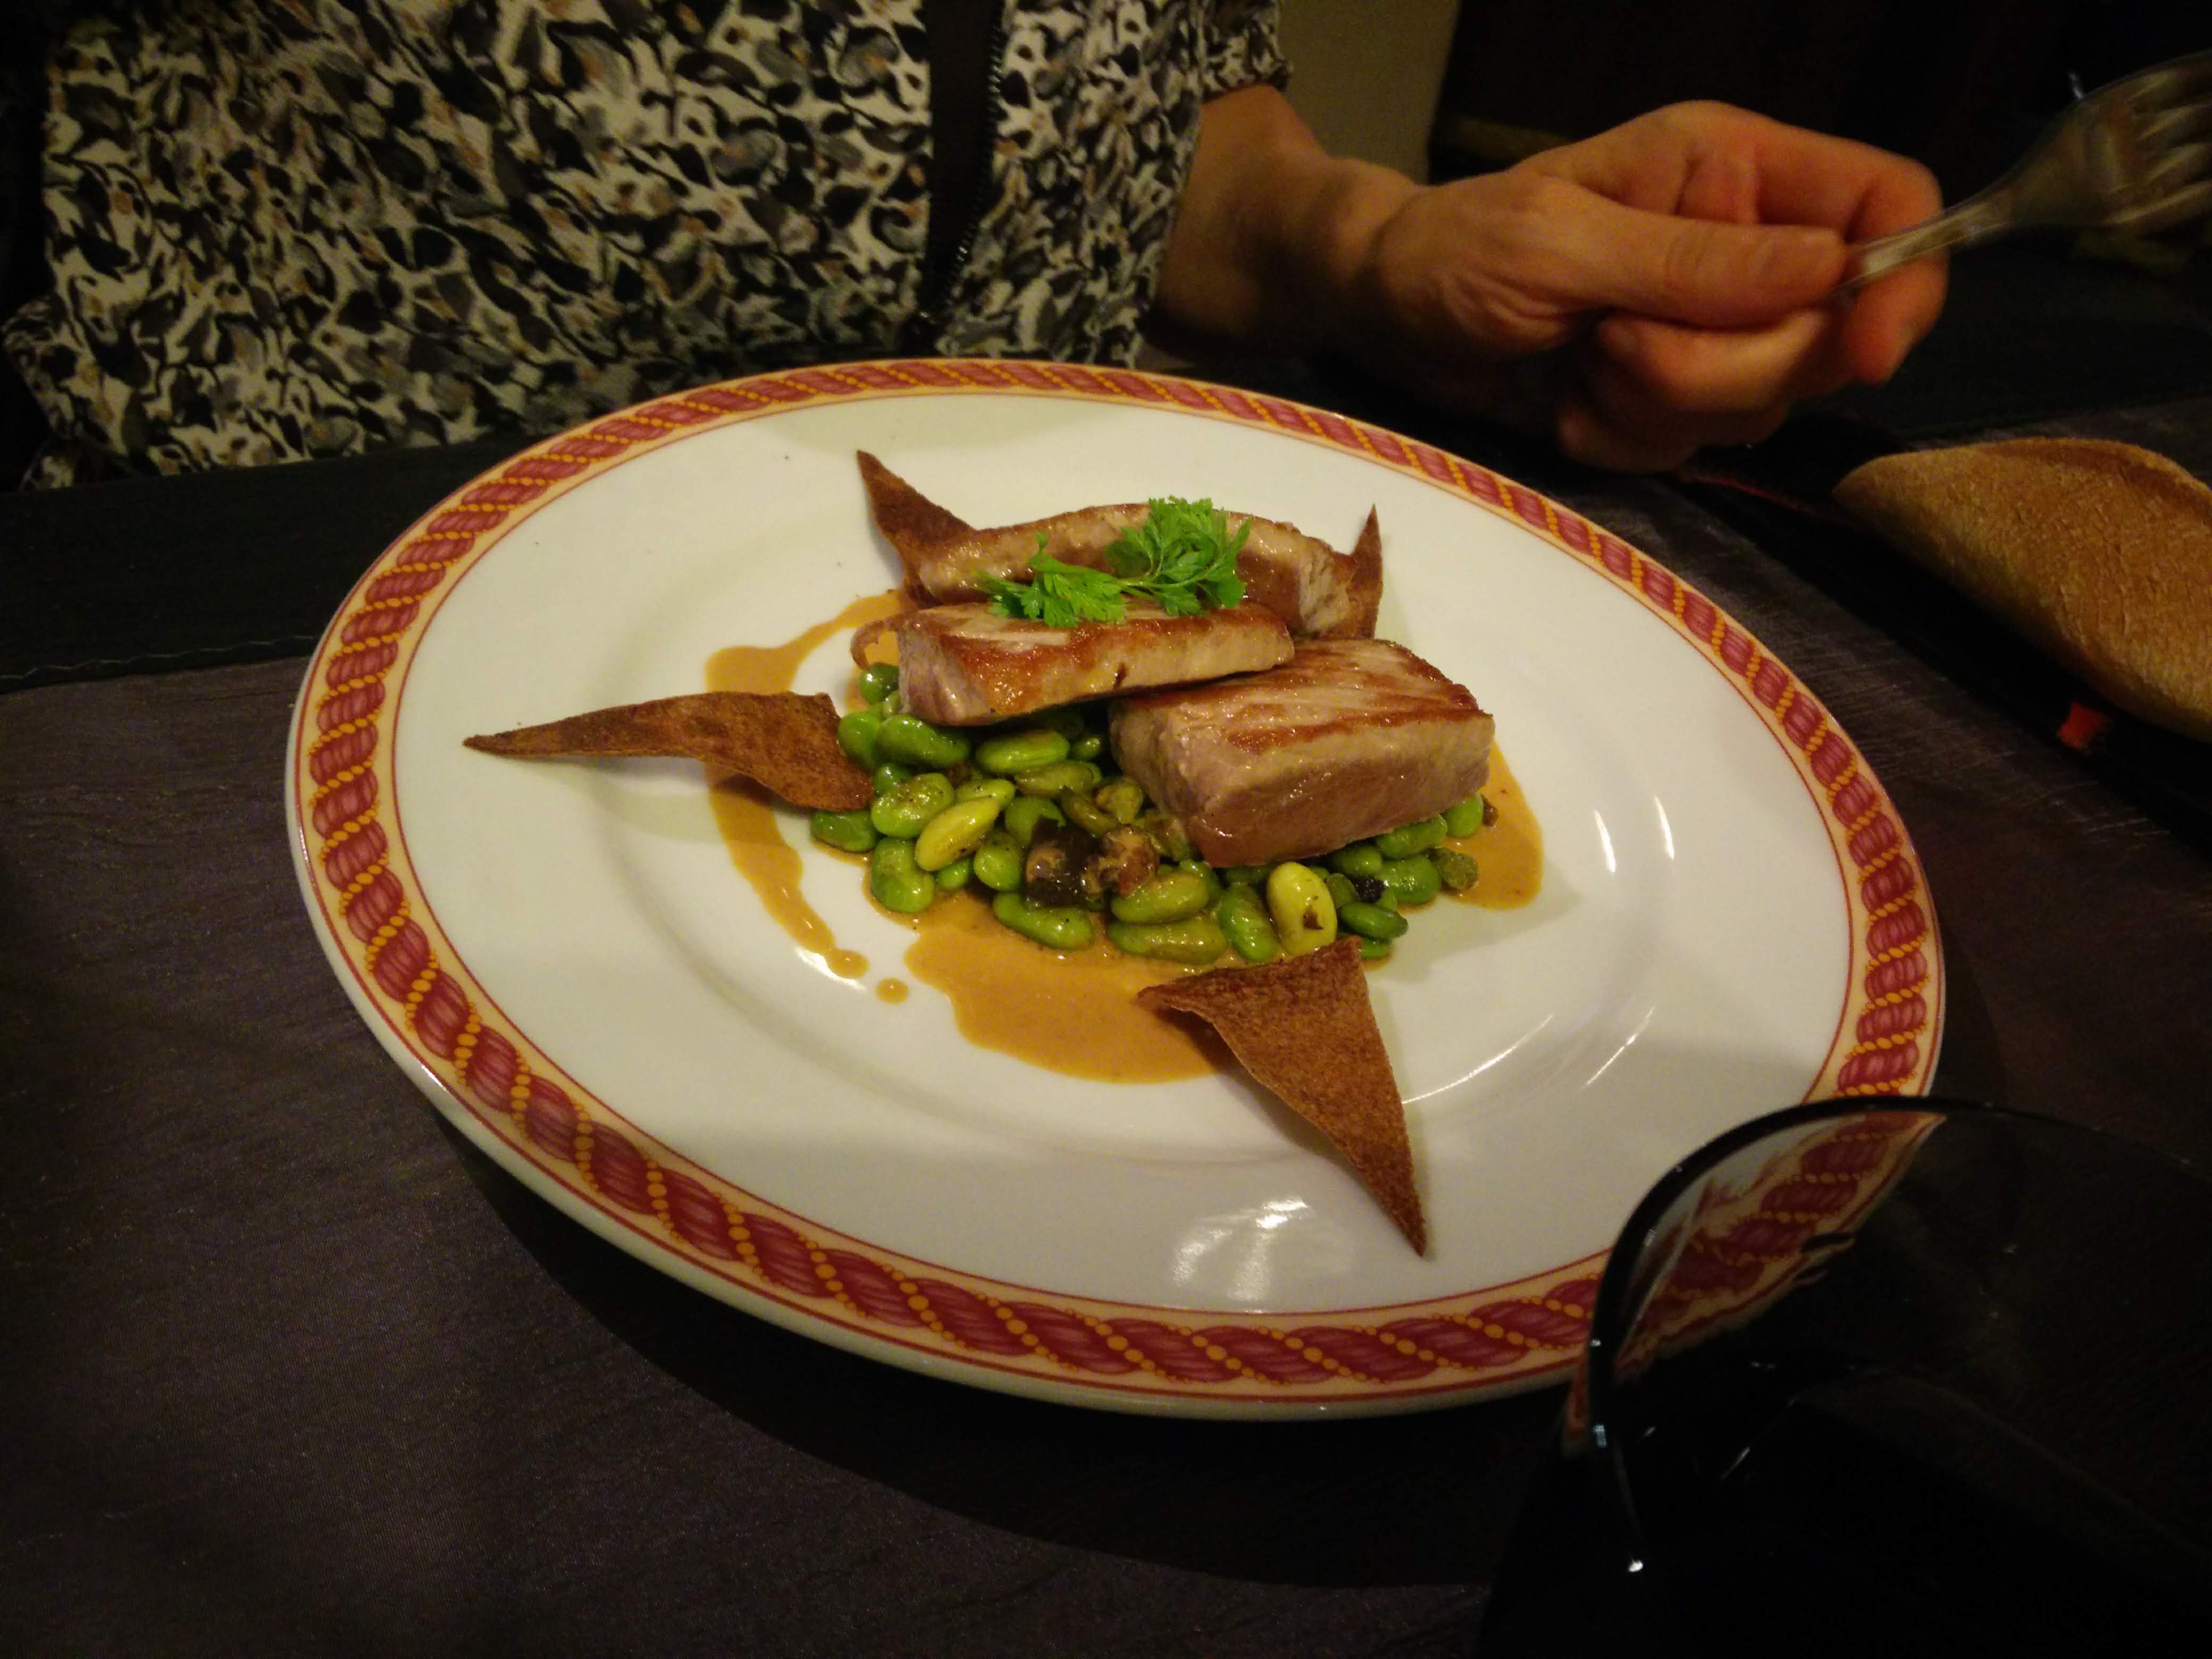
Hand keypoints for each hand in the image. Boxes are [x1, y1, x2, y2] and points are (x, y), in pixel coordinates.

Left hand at [1353, 103, 1946, 468]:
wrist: (1386, 312)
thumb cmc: (1456, 249)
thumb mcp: (1561, 244)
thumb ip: (1696, 263)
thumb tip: (1835, 269)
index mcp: (1736, 172)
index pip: (1889, 204)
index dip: (1904, 282)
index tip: (1861, 352)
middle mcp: (1746, 250)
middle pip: (1831, 337)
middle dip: (1723, 367)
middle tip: (1614, 341)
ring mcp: (1715, 331)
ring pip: (1761, 406)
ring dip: (1661, 404)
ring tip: (1582, 358)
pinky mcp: (1675, 400)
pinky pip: (1693, 447)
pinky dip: (1624, 438)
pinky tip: (1570, 399)